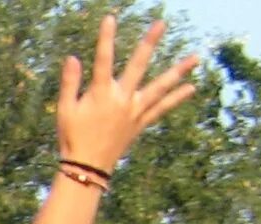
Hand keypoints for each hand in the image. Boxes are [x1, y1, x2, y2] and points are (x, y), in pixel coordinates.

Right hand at [57, 16, 199, 170]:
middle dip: (149, 43)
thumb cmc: (72, 138)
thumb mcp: (65, 111)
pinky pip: (161, 108)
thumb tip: (72, 58)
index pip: (103, 60)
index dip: (106, 38)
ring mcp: (134, 111)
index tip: (111, 19)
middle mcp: (121, 99)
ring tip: (196, 57)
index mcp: (100, 94)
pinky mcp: (140, 123)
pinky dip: (176, 98)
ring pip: (159, 87)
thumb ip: (70, 83)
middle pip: (138, 66)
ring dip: (178, 71)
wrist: (86, 168)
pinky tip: (191, 87)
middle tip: (161, 24)